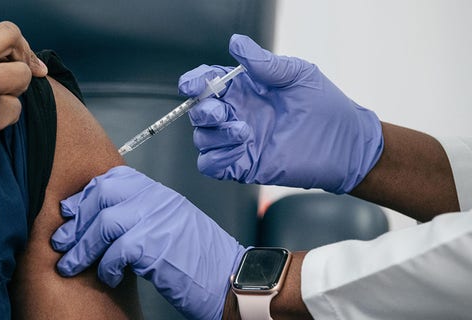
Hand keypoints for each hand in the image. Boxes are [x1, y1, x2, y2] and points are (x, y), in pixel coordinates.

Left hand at [51, 166, 246, 319]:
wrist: (231, 279)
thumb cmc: (200, 260)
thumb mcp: (170, 226)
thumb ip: (140, 216)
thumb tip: (100, 222)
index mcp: (160, 193)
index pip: (114, 177)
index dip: (85, 195)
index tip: (70, 213)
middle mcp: (159, 200)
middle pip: (103, 194)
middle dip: (76, 220)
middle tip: (61, 241)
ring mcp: (159, 220)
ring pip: (104, 223)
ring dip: (81, 248)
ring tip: (70, 265)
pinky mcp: (158, 246)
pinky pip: (116, 251)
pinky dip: (104, 267)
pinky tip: (106, 277)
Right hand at [178, 34, 382, 193]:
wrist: (346, 144)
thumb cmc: (326, 107)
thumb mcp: (297, 75)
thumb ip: (264, 63)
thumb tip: (236, 43)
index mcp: (245, 89)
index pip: (207, 82)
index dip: (195, 82)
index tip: (193, 85)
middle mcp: (238, 114)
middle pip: (199, 112)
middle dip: (203, 110)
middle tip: (223, 111)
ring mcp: (239, 141)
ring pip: (203, 138)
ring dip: (214, 135)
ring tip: (243, 131)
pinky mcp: (244, 165)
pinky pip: (211, 164)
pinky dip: (214, 158)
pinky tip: (238, 149)